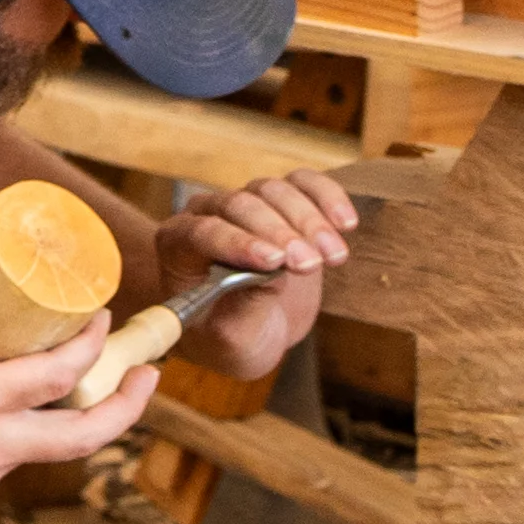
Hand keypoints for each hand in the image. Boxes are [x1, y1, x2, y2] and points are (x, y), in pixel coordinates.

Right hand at [0, 216, 155, 499]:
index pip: (56, 378)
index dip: (92, 345)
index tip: (101, 315)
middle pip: (84, 436)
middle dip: (127, 404)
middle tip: (149, 372)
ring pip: (60, 452)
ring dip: (93, 420)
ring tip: (111, 385)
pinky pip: (27, 455)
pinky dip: (50, 430)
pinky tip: (51, 403)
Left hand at [157, 168, 359, 380]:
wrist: (249, 329)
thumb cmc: (230, 335)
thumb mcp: (231, 340)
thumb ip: (243, 309)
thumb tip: (272, 275)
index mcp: (178, 246)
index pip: (203, 232)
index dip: (237, 243)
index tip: (273, 262)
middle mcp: (207, 215)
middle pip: (240, 205)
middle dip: (279, 233)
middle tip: (309, 264)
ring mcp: (244, 204)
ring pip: (274, 191)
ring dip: (308, 221)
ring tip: (333, 257)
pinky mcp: (281, 203)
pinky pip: (303, 184)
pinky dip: (326, 197)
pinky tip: (346, 223)